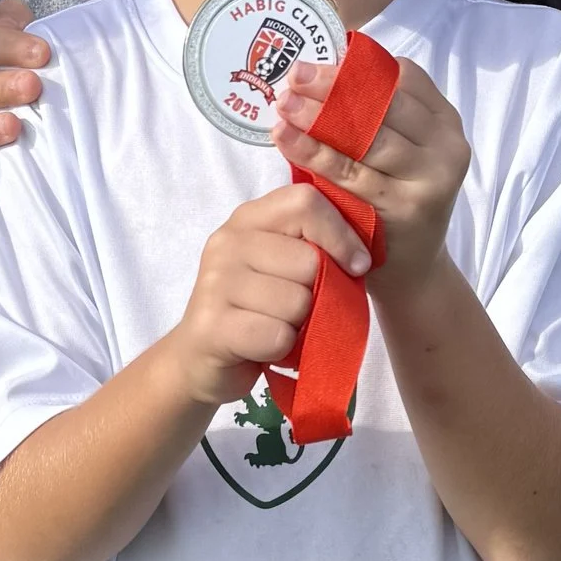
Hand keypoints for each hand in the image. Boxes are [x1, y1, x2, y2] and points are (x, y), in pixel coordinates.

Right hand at [172, 181, 370, 407]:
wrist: (201, 358)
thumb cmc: (258, 310)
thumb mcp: (285, 267)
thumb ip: (315, 248)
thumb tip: (360, 257)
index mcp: (249, 218)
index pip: (305, 202)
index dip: (340, 235)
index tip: (355, 265)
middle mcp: (227, 242)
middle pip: (308, 261)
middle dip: (317, 294)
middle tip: (295, 308)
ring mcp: (215, 282)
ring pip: (297, 302)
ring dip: (298, 325)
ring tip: (275, 326)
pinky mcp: (212, 325)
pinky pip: (277, 335)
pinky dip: (282, 349)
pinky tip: (263, 346)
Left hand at [273, 55, 469, 290]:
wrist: (412, 272)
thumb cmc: (391, 201)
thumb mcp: (397, 154)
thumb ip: (374, 117)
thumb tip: (317, 71)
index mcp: (445, 122)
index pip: (403, 78)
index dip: (356, 68)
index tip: (316, 63)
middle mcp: (447, 147)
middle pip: (385, 102)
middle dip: (333, 85)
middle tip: (292, 76)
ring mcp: (431, 179)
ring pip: (368, 135)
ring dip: (318, 115)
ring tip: (282, 105)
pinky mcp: (406, 208)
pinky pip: (351, 173)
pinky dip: (313, 152)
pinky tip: (285, 138)